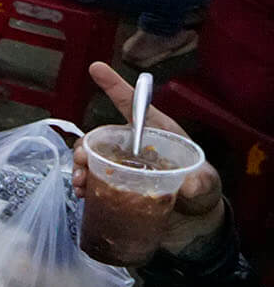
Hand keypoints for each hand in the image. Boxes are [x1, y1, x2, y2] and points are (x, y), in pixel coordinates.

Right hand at [76, 61, 224, 253]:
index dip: (115, 86)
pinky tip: (82, 194)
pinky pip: (93, 178)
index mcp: (157, 133)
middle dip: (85, 146)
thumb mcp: (206, 184)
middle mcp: (135, 145)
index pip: (134, 106)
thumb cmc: (201, 191)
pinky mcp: (116, 184)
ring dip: (80, 167)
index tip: (96, 67)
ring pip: (93, 157)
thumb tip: (190, 183)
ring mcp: (123, 165)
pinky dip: (83, 184)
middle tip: (81, 163)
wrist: (192, 219)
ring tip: (80, 184)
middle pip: (103, 136)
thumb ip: (201, 182)